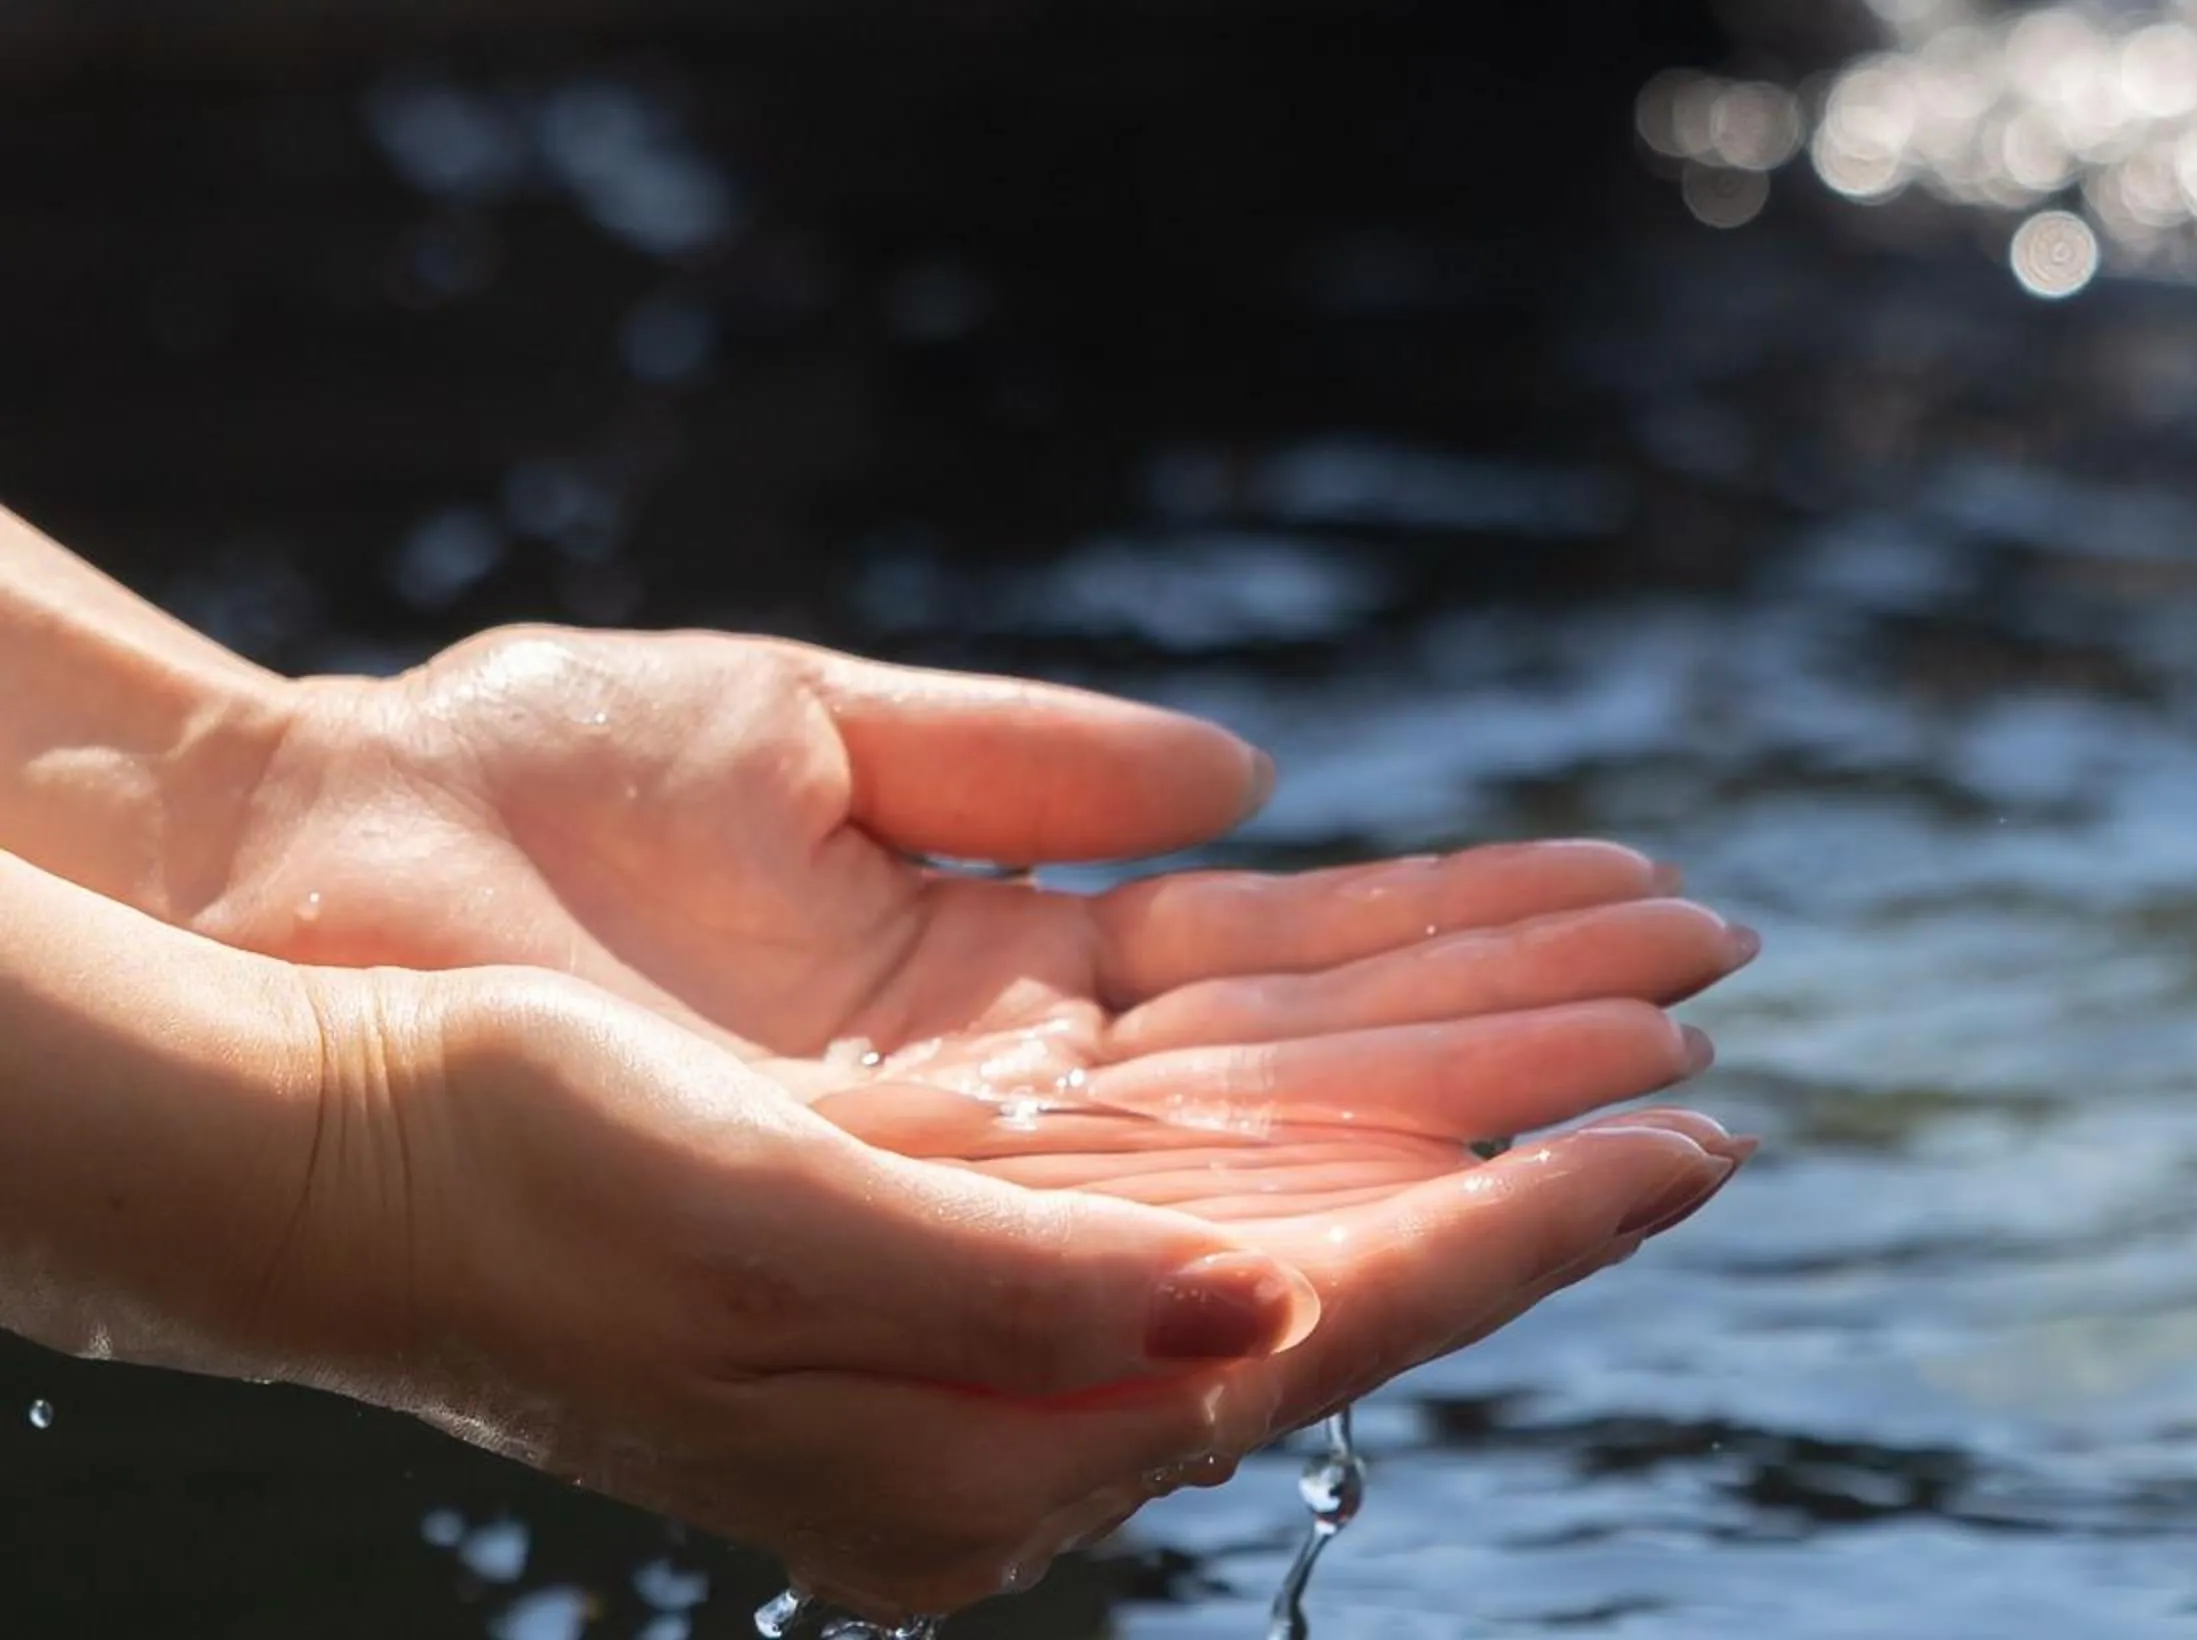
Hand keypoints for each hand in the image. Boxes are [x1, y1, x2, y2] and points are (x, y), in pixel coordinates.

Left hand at [199, 628, 1751, 1114]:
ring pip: (1274, 1200)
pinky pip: (1126, 1283)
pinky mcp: (867, 1266)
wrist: (291, 878)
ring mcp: (942, 1213)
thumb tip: (1251, 779)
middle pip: (1321, 1106)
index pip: (1292, 995)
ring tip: (1669, 1086)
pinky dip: (1308, 1259)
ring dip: (1479, 1150)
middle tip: (1719, 1003)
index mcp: (1002, 1008)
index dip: (1475, 951)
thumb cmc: (509, 798)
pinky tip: (1470, 1211)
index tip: (1644, 907)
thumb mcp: (815, 737)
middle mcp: (1000, 1141)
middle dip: (1527, 1056)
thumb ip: (1034, 763)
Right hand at [278, 963, 1745, 1616]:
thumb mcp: (766, 1245)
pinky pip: (1192, 1052)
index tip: (1695, 1136)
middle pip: (1352, 1197)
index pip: (1329, 1308)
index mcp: (996, 1423)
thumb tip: (1274, 1307)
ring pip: (1296, 1108)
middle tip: (1709, 993)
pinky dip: (1323, 993)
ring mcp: (1003, 1223)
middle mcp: (1029, 1334)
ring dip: (1455, 1023)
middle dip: (1531, 1090)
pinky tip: (1414, 961)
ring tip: (1623, 945)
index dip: (1521, 1221)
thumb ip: (1032, 1294)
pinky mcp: (956, 1121)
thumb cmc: (508, 1195)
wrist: (315, 1123)